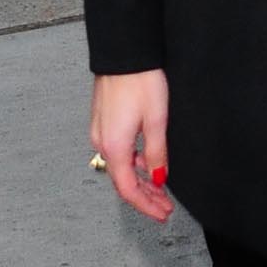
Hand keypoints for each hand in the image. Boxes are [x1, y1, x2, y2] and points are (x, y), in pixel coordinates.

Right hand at [91, 70, 172, 221]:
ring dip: (141, 180)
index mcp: (114, 146)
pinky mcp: (104, 121)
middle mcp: (102, 142)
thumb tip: (160, 178)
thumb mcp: (157, 120)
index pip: (128, 189)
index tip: (162, 214)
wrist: (124, 53)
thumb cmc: (140, 80)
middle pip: (123, 180)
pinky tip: (149, 162)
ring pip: (120, 166)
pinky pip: (118, 152)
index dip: (146, 206)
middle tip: (165, 207)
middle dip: (145, 197)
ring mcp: (100, 131)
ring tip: (161, 188)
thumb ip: (158, 153)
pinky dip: (134, 163)